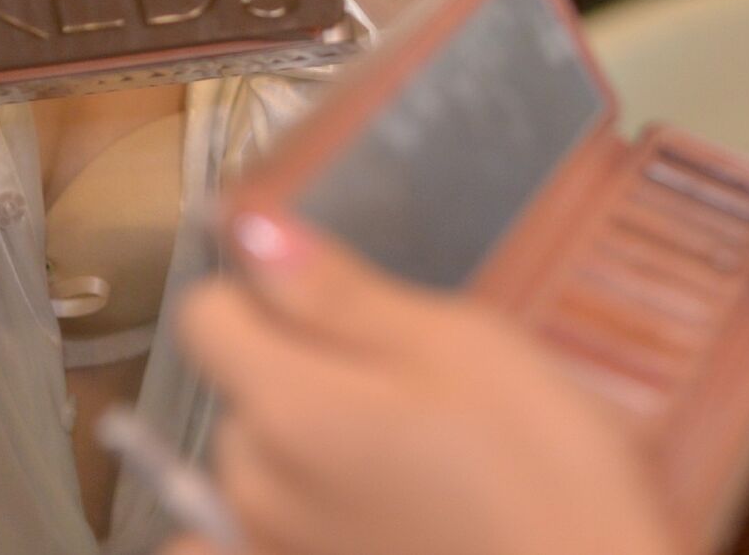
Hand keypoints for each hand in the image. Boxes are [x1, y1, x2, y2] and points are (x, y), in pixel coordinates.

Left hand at [174, 215, 679, 554]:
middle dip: (303, 368)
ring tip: (408, 449)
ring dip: (307, 442)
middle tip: (410, 378)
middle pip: (240, 389)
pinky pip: (238, 542)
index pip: (206, 313)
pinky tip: (343, 508)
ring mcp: (275, 546)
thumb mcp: (459, 344)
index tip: (335, 295)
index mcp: (287, 406)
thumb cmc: (541, 467)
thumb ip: (339, 292)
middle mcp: (255, 486)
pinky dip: (267, 521)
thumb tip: (251, 226)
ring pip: (257, 461)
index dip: (265, 288)